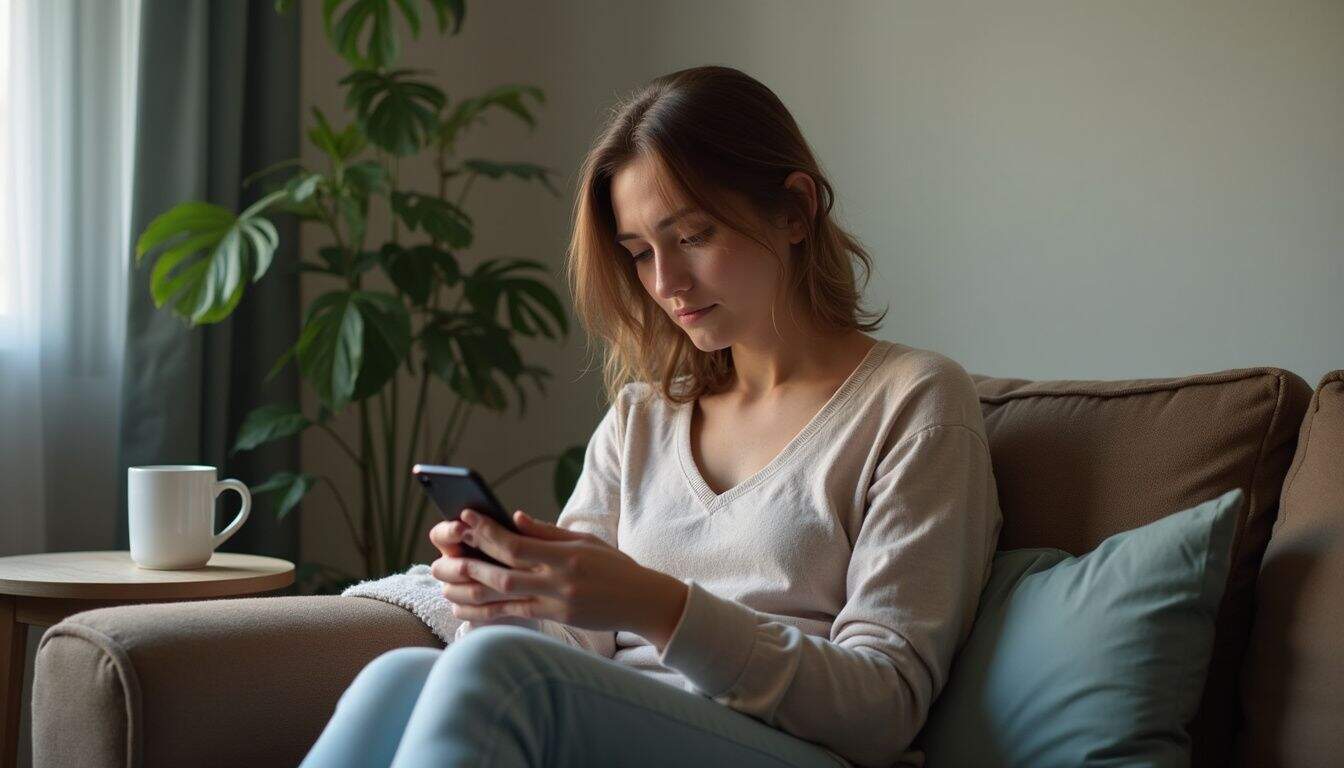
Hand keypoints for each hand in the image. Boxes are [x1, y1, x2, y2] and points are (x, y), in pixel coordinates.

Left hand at [429, 508, 687, 645]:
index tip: (464, 519)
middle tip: (444, 555)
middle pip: (503, 571)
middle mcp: (558, 579)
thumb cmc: (613, 566)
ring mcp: (556, 602)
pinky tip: (465, 611)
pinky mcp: (556, 619)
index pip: (517, 543)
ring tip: (445, 586)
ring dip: (470, 592)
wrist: (643, 601)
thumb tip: (511, 518)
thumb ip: (546, 531)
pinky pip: (514, 615)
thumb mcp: (585, 540)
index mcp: (565, 553)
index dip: (486, 532)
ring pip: (503, 597)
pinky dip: (487, 613)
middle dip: (470, 562)